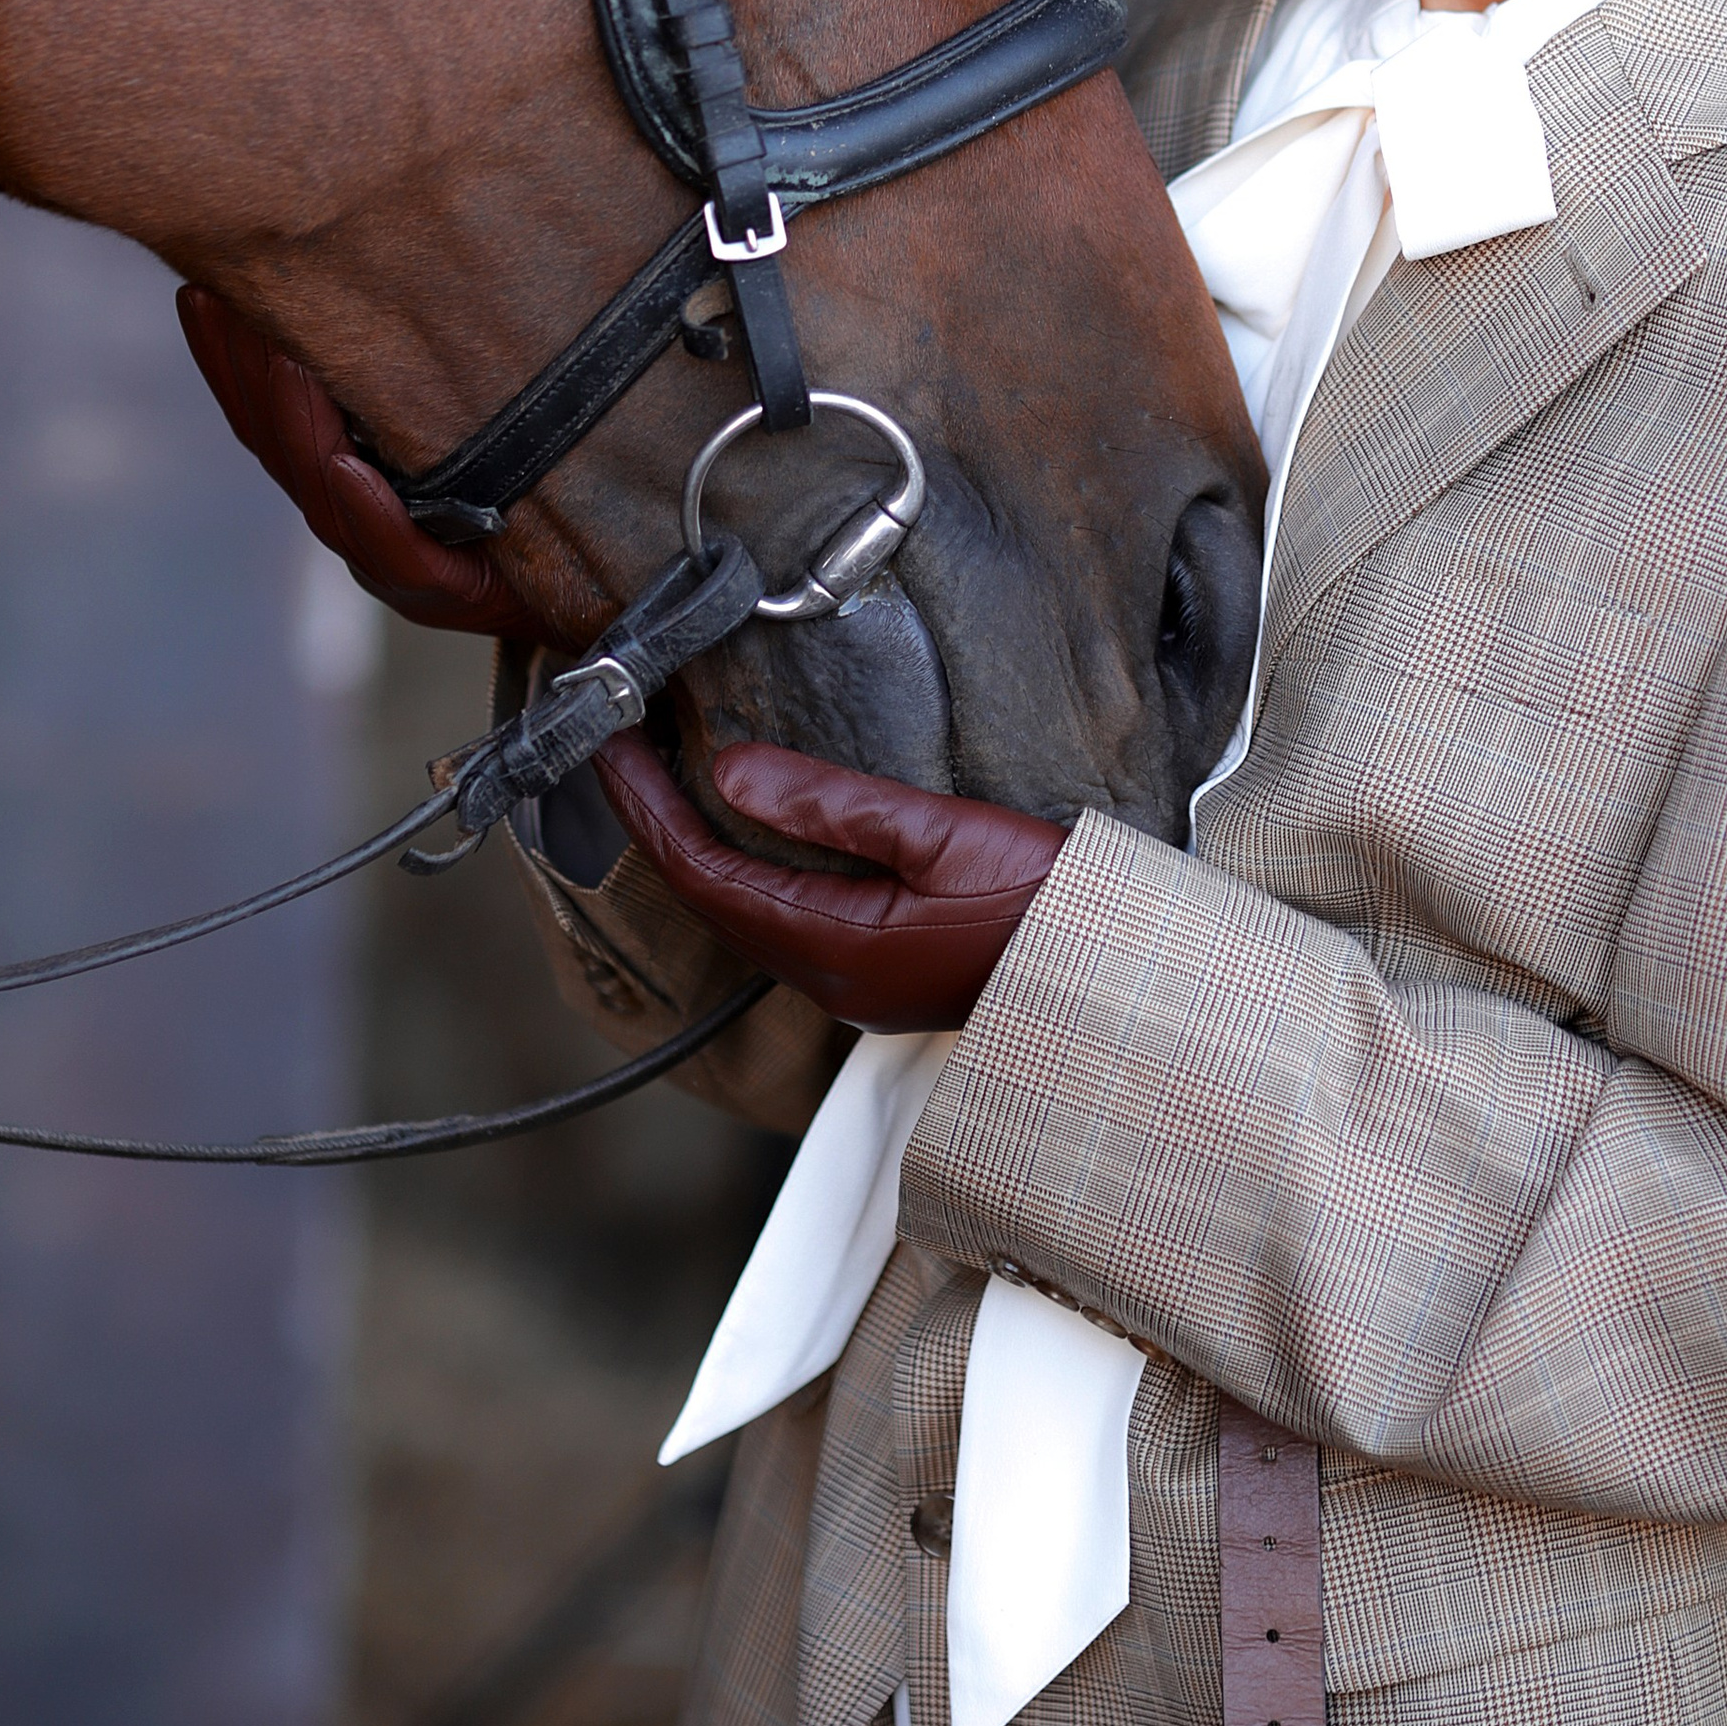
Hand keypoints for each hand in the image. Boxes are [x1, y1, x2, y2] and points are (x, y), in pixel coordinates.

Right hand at [177, 285, 547, 645]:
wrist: (607, 592)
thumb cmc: (540, 494)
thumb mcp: (479, 421)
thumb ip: (422, 373)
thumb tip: (380, 264)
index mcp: (353, 479)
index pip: (272, 418)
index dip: (232, 361)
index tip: (202, 291)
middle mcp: (360, 520)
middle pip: (281, 448)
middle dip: (246, 374)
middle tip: (221, 300)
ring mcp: (397, 563)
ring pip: (325, 495)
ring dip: (299, 426)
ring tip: (283, 360)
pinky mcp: (449, 597)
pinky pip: (398, 554)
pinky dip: (367, 510)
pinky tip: (345, 467)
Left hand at [595, 738, 1064, 1031]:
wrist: (1116, 973)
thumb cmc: (1045, 904)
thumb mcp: (941, 834)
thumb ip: (833, 804)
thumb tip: (728, 774)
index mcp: (835, 945)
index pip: (704, 872)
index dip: (646, 806)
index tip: (610, 743)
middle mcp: (830, 976)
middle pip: (711, 895)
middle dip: (656, 818)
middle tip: (621, 746)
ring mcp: (856, 982)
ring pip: (743, 908)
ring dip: (697, 841)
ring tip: (664, 774)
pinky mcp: (882, 970)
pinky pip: (784, 915)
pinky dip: (745, 863)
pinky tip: (749, 826)